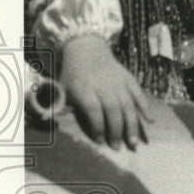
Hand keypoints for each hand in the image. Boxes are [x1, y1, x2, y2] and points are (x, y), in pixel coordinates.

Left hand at [59, 34, 151, 150]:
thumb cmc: (73, 73)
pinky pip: (139, 94)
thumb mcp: (62, 87)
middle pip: (113, 110)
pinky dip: (145, 108)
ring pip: (128, 105)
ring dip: (132, 125)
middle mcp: (104, 86)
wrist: (87, 47)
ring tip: (134, 142)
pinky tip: (149, 121)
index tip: (100, 141)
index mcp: (85, 88)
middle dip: (117, 130)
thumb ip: (59, 104)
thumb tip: (45, 121)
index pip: (94, 110)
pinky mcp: (129, 79)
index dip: (98, 126)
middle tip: (119, 147)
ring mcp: (119, 82)